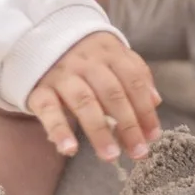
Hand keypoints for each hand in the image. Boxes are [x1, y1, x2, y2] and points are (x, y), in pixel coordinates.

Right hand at [26, 31, 162, 162]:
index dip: (145, 110)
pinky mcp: (39, 90)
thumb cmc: (86, 56)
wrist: (39, 38)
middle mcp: (86, 62)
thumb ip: (135, 75)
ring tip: (111, 156)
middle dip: (128, 125)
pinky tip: (70, 150)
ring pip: (84, 102)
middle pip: (112, 93)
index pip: (133, 81)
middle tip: (138, 152)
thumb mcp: (112, 56)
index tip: (153, 136)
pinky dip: (59, 131)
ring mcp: (62, 75)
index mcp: (109, 52)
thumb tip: (155, 102)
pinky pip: (48, 111)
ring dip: (100, 132)